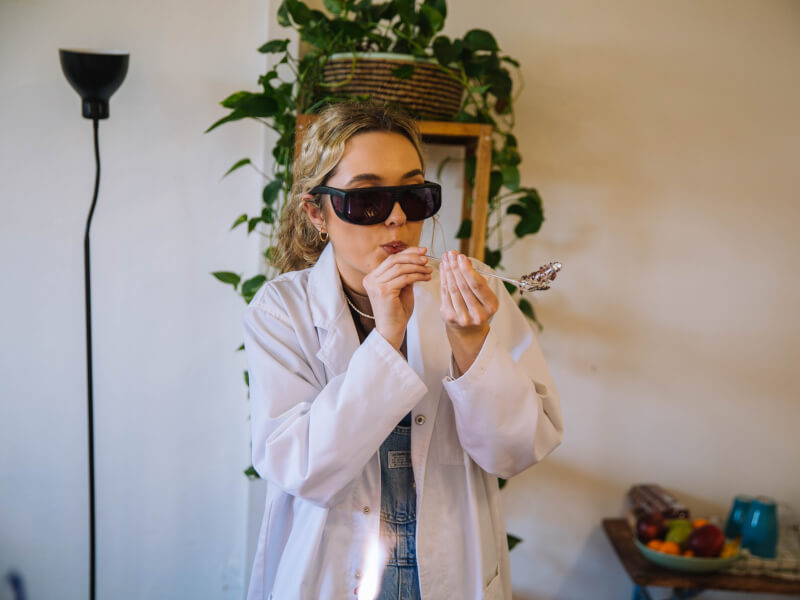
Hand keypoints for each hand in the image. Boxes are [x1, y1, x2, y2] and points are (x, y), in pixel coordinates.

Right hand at [362, 246, 431, 349]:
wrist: (391, 331)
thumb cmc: (397, 312)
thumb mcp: (401, 288)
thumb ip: (405, 274)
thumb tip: (417, 259)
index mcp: (372, 277)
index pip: (391, 259)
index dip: (407, 252)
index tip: (422, 251)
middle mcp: (371, 279)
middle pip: (394, 260)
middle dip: (412, 257)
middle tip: (426, 257)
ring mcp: (375, 285)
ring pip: (400, 268)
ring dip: (417, 267)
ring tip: (429, 270)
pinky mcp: (383, 291)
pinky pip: (404, 278)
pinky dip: (417, 276)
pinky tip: (426, 278)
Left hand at [439, 250, 498, 372]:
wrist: (469, 329)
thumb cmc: (479, 305)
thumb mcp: (484, 294)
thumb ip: (476, 279)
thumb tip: (463, 260)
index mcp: (491, 306)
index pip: (477, 286)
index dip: (467, 270)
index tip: (461, 257)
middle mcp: (478, 314)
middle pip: (463, 287)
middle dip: (455, 268)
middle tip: (451, 254)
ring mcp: (462, 318)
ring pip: (452, 290)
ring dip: (448, 271)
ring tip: (446, 259)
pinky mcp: (450, 317)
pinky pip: (445, 294)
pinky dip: (443, 280)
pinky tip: (442, 269)